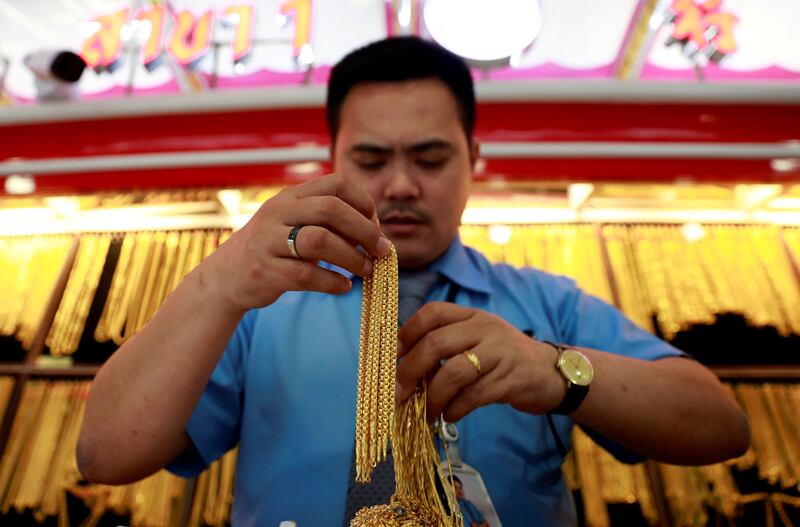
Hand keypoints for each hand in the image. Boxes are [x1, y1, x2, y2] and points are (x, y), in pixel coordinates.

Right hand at [206, 174, 388, 312]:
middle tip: (382, 251)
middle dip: (364, 230)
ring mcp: (268, 241)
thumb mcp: (294, 223)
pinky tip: (344, 286)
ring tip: (367, 271)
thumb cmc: (274, 249)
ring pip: (319, 241)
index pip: (336, 183)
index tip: (376, 225)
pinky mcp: (264, 271)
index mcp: (290, 197)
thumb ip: (328, 221)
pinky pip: (306, 275)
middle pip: (331, 209)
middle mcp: (277, 213)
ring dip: (352, 258)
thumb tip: (376, 231)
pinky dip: (332, 282)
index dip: (363, 202)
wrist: (226, 276)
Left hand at [396, 303, 564, 421]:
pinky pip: (473, 396)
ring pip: (453, 372)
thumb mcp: (478, 339)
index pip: (432, 313)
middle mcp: (485, 328)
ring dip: (432, 396)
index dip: (407, 333)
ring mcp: (500, 353)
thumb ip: (447, 344)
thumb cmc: (502, 358)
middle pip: (436, 343)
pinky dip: (455, 409)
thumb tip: (402, 365)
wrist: (550, 373)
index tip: (393, 356)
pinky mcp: (511, 379)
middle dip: (411, 370)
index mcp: (472, 315)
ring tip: (425, 412)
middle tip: (399, 392)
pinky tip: (449, 416)